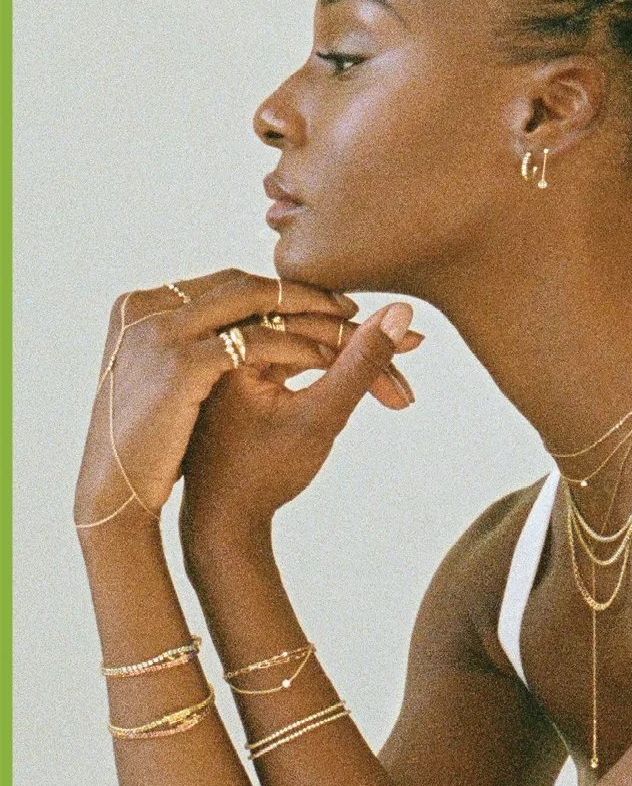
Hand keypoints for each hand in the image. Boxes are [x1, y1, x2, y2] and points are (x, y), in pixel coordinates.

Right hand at [73, 268, 363, 533]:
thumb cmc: (158, 452)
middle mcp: (153, 306)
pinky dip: (297, 348)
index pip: (234, 288)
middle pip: (250, 288)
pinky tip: (331, 362)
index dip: (288, 295)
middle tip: (357, 313)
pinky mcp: (180, 364)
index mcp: (152, 308)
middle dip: (311, 298)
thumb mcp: (192, 394)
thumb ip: (215, 354)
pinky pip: (255, 341)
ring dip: (314, 318)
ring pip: (258, 306)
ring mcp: (164, 331)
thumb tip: (255, 342)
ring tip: (357, 333)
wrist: (120, 496)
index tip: (334, 311)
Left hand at [180, 296, 423, 547]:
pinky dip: (331, 371)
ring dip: (352, 362)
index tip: (414, 349)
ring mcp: (234, 360)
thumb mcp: (321, 416)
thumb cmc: (264, 475)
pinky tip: (368, 385)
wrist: (223, 523)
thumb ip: (361, 365)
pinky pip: (296, 358)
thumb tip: (401, 312)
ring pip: (307, 343)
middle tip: (406, 371)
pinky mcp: (245, 379)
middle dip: (364, 351)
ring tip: (395, 389)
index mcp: (230, 341)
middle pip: (310, 328)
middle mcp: (226, 341)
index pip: (311, 320)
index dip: (367, 336)